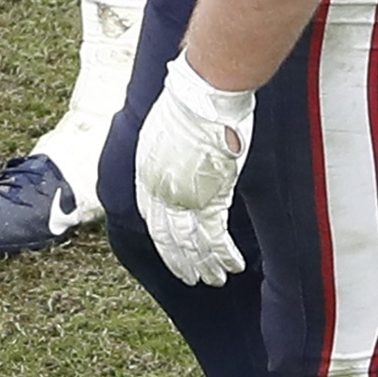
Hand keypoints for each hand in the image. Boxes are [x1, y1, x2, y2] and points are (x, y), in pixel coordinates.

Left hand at [131, 65, 260, 284]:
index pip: (149, 215)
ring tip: (212, 279)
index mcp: (145, 172)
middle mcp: (160, 189)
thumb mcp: (161, 129)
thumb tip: (171, 152)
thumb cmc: (187, 103)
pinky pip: (215, 237)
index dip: (160, 234)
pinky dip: (223, 255)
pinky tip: (231, 267)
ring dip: (203, 265)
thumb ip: (163, 150)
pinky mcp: (211, 198)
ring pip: (190, 243)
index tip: (168, 247)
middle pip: (166, 236)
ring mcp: (185, 196)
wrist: (202, 97)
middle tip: (190, 277)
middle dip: (179, 260)